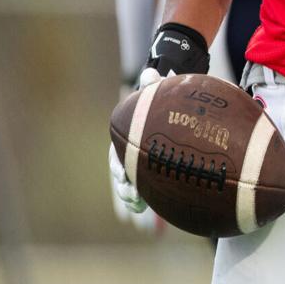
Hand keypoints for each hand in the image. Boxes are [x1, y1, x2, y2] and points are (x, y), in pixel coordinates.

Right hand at [109, 68, 163, 229]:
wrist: (168, 104)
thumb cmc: (160, 98)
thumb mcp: (156, 90)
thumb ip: (153, 85)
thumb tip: (150, 74)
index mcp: (125, 137)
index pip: (116, 155)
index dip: (119, 167)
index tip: (124, 176)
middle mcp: (129, 152)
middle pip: (122, 174)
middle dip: (125, 188)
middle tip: (134, 197)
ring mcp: (140, 162)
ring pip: (131, 184)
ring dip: (133, 198)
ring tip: (139, 207)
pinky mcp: (155, 169)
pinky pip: (147, 186)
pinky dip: (148, 197)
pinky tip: (153, 209)